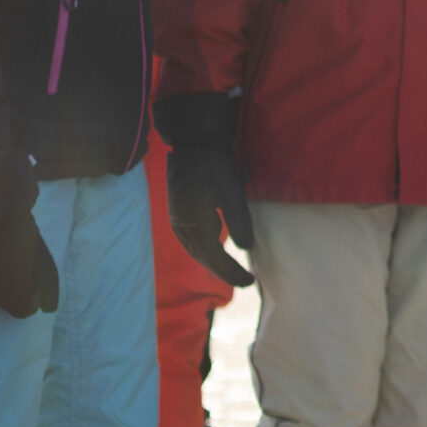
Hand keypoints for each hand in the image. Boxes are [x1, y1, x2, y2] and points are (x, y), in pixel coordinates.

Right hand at [155, 91, 256, 286]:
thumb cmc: (216, 166)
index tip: (249, 282)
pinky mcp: (178, 212)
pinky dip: (205, 248)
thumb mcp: (232, 193)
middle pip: (202, 257)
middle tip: (244, 281)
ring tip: (232, 270)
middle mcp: (181, 226)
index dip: (231, 272)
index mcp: (194, 223)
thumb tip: (245, 249)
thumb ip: (239, 222)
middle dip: (223, 271)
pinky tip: (216, 248)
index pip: (213, 257)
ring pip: (196, 249)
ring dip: (213, 261)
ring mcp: (176, 219)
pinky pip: (192, 239)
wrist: (193, 144)